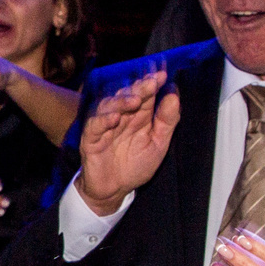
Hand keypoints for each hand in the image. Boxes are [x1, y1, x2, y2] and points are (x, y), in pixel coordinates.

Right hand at [73, 68, 178, 216]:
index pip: (146, 94)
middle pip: (128, 96)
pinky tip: (114, 118)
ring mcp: (105, 126)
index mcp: (139, 116)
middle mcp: (122, 116)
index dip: (153, 83)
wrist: (114, 190)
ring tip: (135, 100)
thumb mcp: (158, 144)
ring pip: (109, 105)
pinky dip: (103, 120)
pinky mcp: (91, 138)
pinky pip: (95, 125)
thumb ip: (167, 121)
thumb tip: (173, 94)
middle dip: (139, 88)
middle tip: (150, 83)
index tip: (162, 75)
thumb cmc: (135, 166)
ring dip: (121, 101)